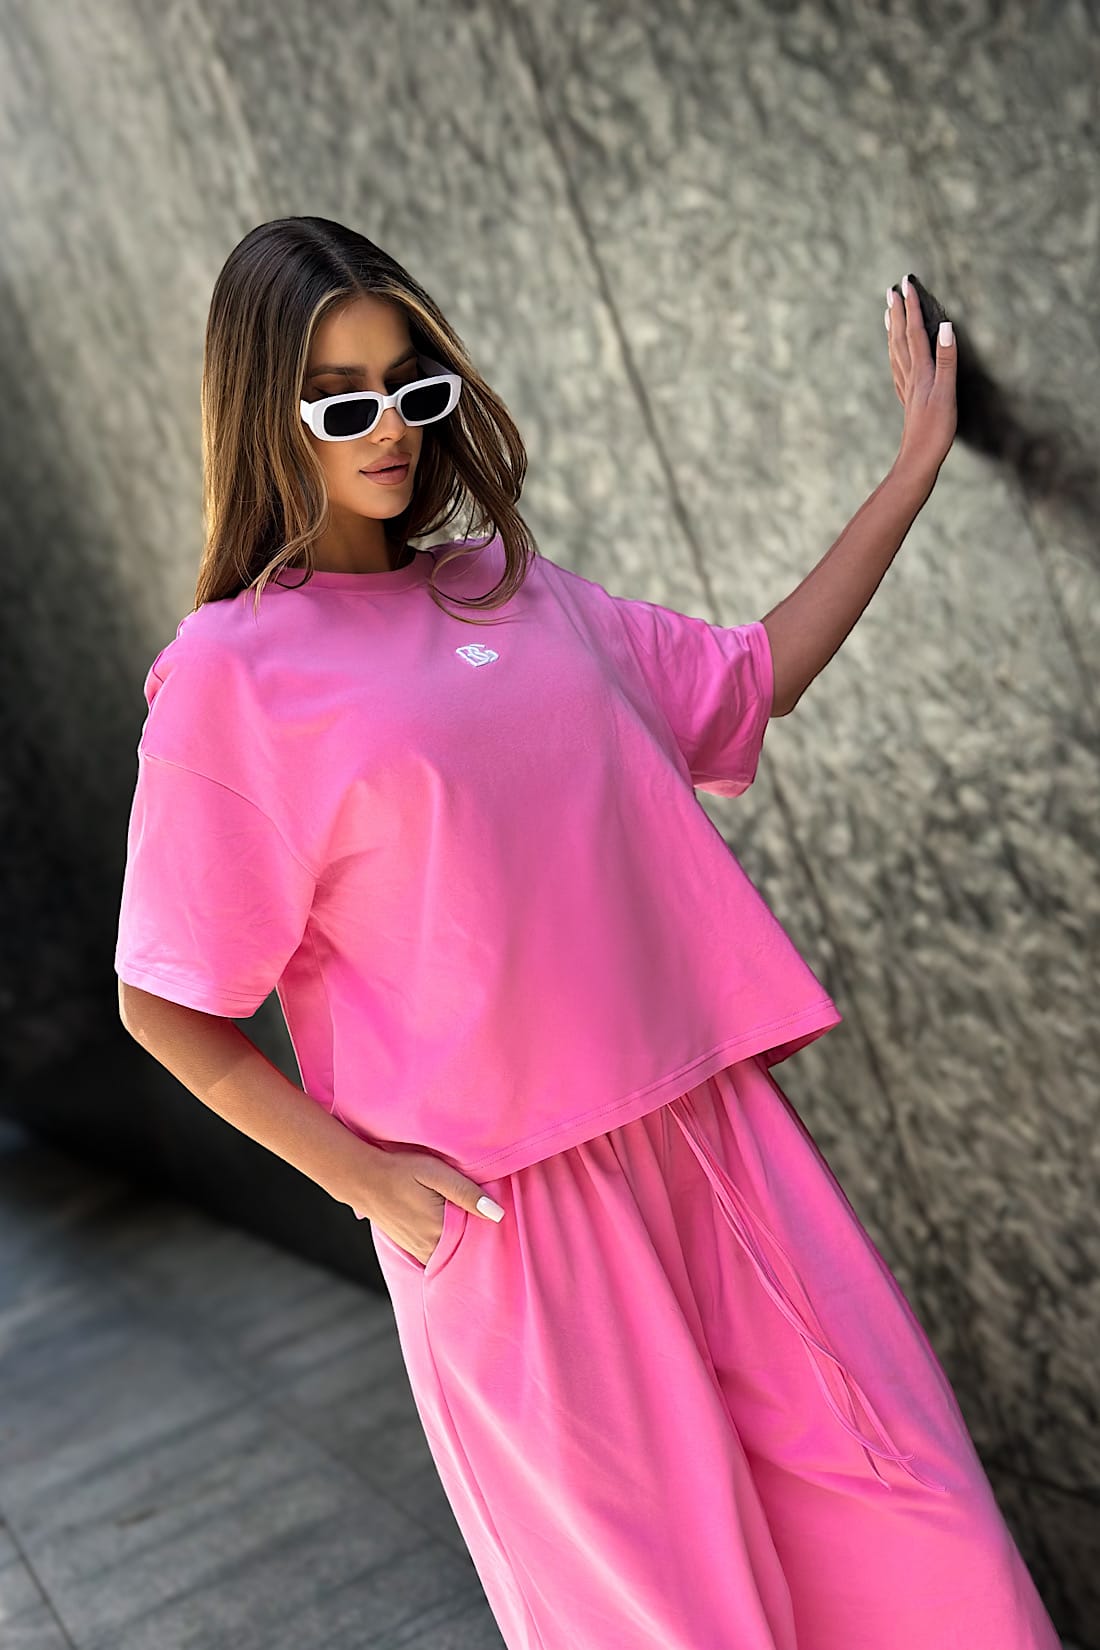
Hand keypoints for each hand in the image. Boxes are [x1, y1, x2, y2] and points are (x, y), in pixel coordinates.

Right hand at [366, 1147, 502, 1264]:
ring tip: (466, 1223)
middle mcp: (429, 1247)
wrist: (360, 1178)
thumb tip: (497, 1214)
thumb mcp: (435, 1173)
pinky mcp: (409, 1247)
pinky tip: (446, 1228)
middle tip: (484, 1220)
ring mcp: (417, 1250)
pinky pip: (434, 1255)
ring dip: (460, 1244)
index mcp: (439, 1230)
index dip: (489, 1233)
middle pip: (463, 1251)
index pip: (476, 1243)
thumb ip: (466, 1193)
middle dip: (476, 1240)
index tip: (497, 1221)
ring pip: (448, 1255)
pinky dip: (444, 1246)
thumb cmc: (399, 1170)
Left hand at [886, 275, 956, 484]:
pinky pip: (897, 369)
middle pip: (900, 338)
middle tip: (892, 290)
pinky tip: (893, 353)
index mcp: (921, 372)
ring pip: (896, 352)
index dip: (911, 307)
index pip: (914, 332)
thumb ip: (947, 360)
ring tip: (888, 313)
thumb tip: (945, 327)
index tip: (907, 284)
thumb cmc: (935, 431)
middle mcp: (910, 377)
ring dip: (893, 330)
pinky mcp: (907, 400)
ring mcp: (906, 389)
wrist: (918, 460)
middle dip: (897, 312)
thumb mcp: (947, 394)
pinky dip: (894, 353)